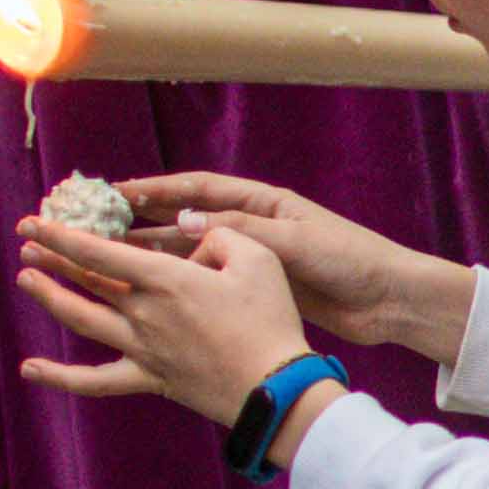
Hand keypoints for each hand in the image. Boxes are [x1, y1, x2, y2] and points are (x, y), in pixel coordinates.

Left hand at [14, 213, 315, 425]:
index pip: (98, 251)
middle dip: (52, 258)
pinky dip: (59, 377)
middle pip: (86, 280)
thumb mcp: (259, 258)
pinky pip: (95, 381)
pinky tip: (29, 370)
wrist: (277, 387)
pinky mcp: (150, 378)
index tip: (32, 222)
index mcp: (166, 278)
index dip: (60, 234)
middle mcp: (144, 312)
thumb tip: (194, 238)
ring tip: (26, 279)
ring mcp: (142, 348)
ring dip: (49, 298)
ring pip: (81, 320)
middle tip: (27, 244)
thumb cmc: (272, 320)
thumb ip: (220, 236)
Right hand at [90, 172, 461, 360]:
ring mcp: (255, 258)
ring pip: (194, 252)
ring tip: (111, 257)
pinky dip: (181, 282)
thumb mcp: (294, 243)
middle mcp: (255, 226)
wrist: (388, 300)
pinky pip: (211, 280)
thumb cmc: (350, 261)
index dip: (158, 189)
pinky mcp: (259, 288)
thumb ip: (241, 233)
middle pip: (189, 218)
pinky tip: (150, 291)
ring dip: (156, 253)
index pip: (200, 188)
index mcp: (265, 204)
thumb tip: (184, 221)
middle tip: (100, 224)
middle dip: (146, 220)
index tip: (118, 192)